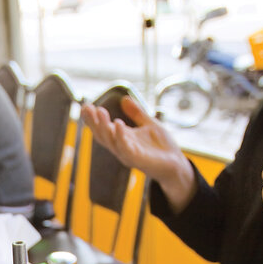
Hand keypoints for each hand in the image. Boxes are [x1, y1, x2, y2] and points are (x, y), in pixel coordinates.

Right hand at [81, 96, 195, 208]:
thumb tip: (125, 98)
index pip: (103, 128)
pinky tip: (118, 124)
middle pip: (102, 135)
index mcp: (122, 139)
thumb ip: (137, 113)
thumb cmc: (162, 147)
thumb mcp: (149, 124)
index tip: (85, 106)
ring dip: (104, 127)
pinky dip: (121, 137)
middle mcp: (121, 147)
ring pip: (111, 141)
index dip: (93, 119)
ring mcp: (128, 154)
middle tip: (87, 108)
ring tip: (100, 111)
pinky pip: (126, 149)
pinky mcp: (138, 160)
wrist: (177, 165)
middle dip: (94, 122)